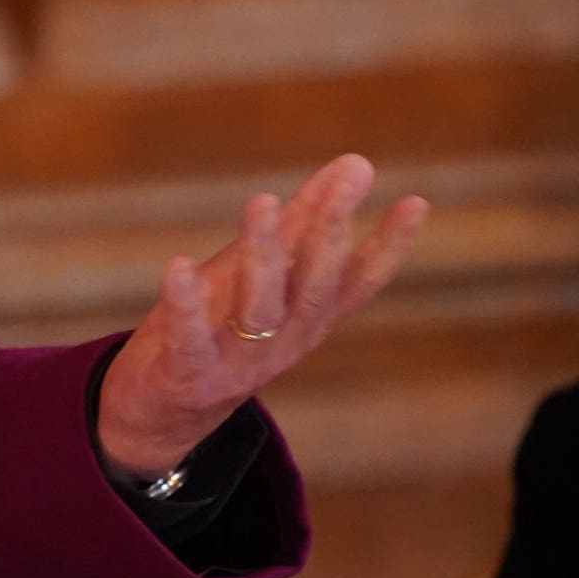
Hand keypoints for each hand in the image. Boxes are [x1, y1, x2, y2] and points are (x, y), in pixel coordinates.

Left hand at [94, 154, 425, 479]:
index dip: (388, 246)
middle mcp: (284, 341)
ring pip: (259, 309)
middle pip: (314, 287)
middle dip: (330, 233)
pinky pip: (190, 339)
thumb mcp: (264, 274)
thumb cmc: (220, 327)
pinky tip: (179, 265)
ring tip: (262, 200)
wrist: (162, 415)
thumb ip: (302, 223)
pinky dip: (185, 304)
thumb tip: (355, 162)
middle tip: (348, 180)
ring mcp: (240, 363)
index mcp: (307, 317)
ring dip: (263, 254)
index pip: (357, 281)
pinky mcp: (190, 375)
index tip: (415, 202)